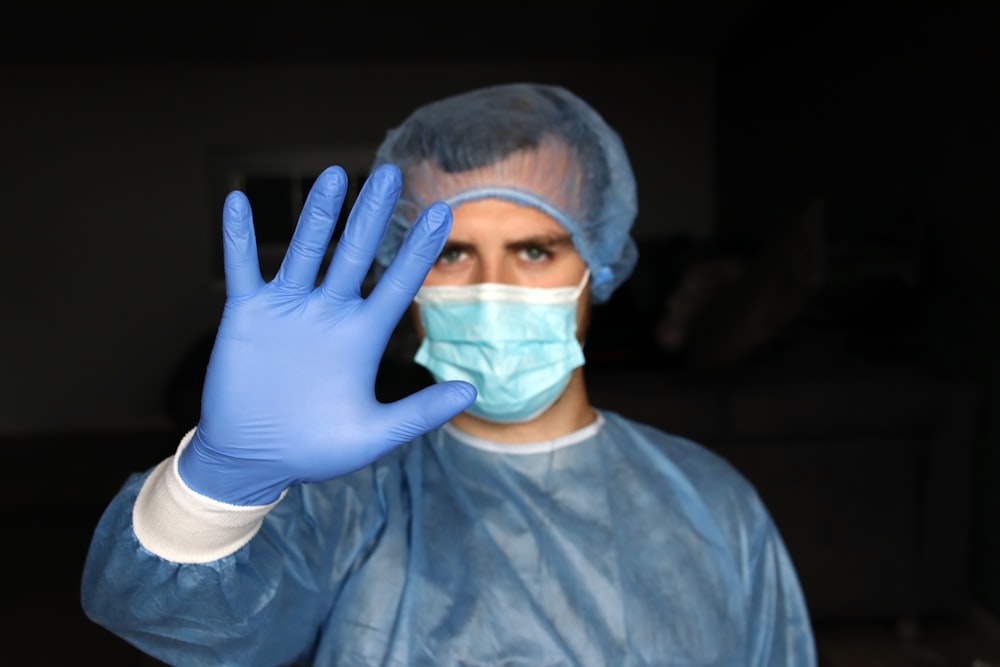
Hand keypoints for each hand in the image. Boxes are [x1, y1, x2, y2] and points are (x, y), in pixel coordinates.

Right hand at [177, 164, 475, 504]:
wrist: (254, 459)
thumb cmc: (314, 449)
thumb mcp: (373, 434)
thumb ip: (420, 412)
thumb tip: (471, 391)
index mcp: (362, 336)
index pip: (397, 283)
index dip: (418, 250)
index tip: (441, 213)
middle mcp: (329, 313)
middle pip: (355, 253)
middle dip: (372, 216)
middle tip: (391, 175)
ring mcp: (289, 309)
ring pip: (305, 251)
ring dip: (318, 215)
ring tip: (334, 176)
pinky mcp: (248, 315)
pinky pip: (241, 269)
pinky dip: (238, 238)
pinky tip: (238, 202)